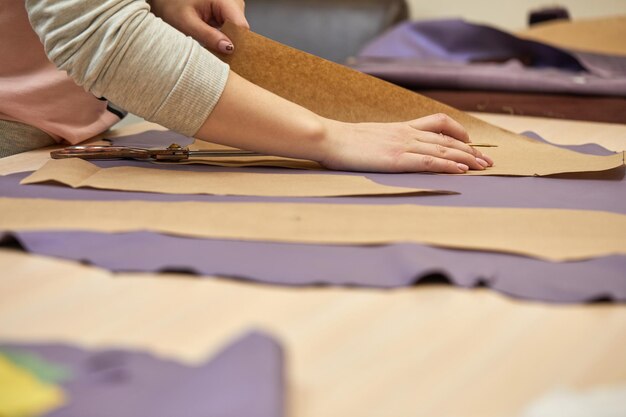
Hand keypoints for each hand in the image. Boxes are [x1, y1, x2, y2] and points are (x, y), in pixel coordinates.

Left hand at [149, 0, 248, 53]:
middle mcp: (232, 1)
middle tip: (212, 51)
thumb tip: (229, 48)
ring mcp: (231, 7)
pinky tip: (212, 39)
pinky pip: (232, 30)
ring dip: (225, 42)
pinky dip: (223, 38)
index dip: (236, 43)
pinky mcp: (228, 13)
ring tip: (208, 42)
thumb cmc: (171, 4)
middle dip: (229, 44)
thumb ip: (208, 36)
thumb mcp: (186, 23)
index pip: (241, 26)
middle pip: (240, 30)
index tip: (227, 57)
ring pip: (237, 32)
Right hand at [318, 113, 493, 172]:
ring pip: (442, 150)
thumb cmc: (345, 141)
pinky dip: (447, 166)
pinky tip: (461, 171)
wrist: (330, 138)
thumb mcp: (370, 136)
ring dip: (466, 159)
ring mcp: (402, 145)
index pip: (439, 124)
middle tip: (488, 162)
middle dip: (471, 151)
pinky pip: (428, 162)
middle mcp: (407, 133)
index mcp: (401, 127)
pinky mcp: (395, 159)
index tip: (471, 144)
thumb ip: (385, 140)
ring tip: (483, 167)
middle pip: (447, 139)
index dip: (459, 132)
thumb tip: (389, 149)